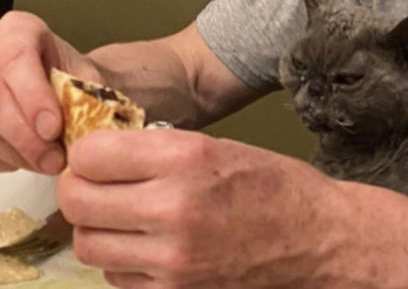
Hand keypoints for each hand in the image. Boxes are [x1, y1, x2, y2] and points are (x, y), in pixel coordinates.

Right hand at [0, 11, 99, 173]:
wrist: (61, 84)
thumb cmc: (70, 76)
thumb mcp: (84, 75)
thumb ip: (85, 94)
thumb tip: (89, 127)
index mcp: (19, 29)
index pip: (16, 59)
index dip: (33, 97)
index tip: (53, 129)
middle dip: (26, 137)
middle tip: (54, 160)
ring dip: (17, 153)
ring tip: (47, 163)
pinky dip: (6, 158)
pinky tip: (27, 158)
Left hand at [58, 128, 349, 288]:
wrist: (316, 238)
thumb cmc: (270, 183)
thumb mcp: (216, 145)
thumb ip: (156, 151)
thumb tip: (98, 157)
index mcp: (186, 157)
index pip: (92, 155)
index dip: (88, 153)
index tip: (98, 155)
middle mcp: (172, 208)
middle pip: (78, 202)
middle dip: (80, 189)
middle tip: (97, 184)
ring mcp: (171, 260)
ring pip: (88, 244)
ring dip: (97, 227)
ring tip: (122, 215)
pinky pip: (115, 278)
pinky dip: (121, 261)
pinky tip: (146, 245)